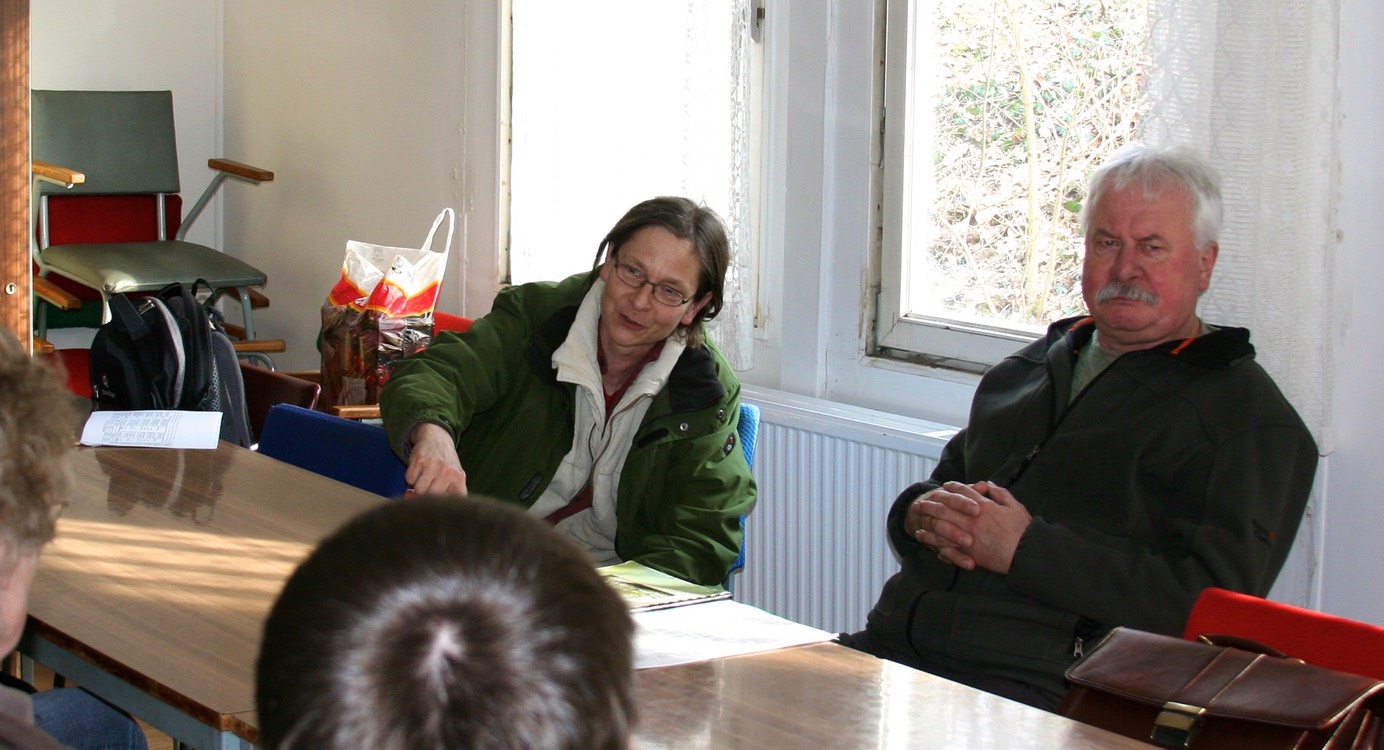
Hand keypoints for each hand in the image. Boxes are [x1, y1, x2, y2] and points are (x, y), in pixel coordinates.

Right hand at [404, 423, 468, 495]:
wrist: (437, 438)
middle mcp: (448, 472)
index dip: (439, 504)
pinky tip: (419, 470)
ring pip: (419, 490)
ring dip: (418, 486)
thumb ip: (442, 496)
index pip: (449, 501)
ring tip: (425, 477)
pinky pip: (410, 479)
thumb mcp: (454, 479)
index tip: (437, 499)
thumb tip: (416, 501)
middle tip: (430, 484)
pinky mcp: (419, 460)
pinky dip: (411, 478)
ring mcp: (434, 465)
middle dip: (427, 494)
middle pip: (431, 497)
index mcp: (459, 478)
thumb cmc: (446, 465)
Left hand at [906, 480, 1031, 573]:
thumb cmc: (1023, 530)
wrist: (1025, 554)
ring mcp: (968, 536)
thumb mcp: (1015, 506)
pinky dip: (933, 540)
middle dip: (932, 503)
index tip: (944, 486)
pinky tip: (924, 538)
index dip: (952, 488)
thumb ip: (1000, 493)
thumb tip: (988, 484)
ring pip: (941, 526)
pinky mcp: (968, 552)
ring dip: (928, 521)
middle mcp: (972, 519)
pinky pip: (946, 545)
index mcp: (984, 506)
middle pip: (946, 507)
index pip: (963, 493)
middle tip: (921, 502)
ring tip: (917, 518)